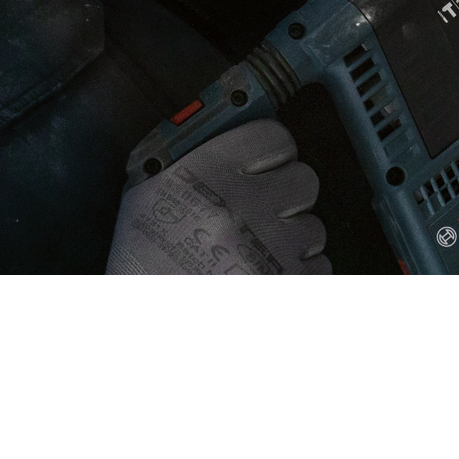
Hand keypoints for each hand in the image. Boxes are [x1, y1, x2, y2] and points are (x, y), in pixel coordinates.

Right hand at [106, 118, 330, 274]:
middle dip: (287, 197)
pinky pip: (316, 269)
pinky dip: (297, 275)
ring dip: (291, 240)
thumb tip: (230, 132)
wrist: (143, 325)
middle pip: (303, 181)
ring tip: (257, 254)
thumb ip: (188, 160)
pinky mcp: (285, 285)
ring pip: (313, 229)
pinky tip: (265, 279)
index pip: (274, 137)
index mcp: (206, 174)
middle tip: (264, 212)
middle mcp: (242, 206)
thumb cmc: (141, 267)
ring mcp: (268, 249)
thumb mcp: (146, 198)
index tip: (266, 162)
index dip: (272, 151)